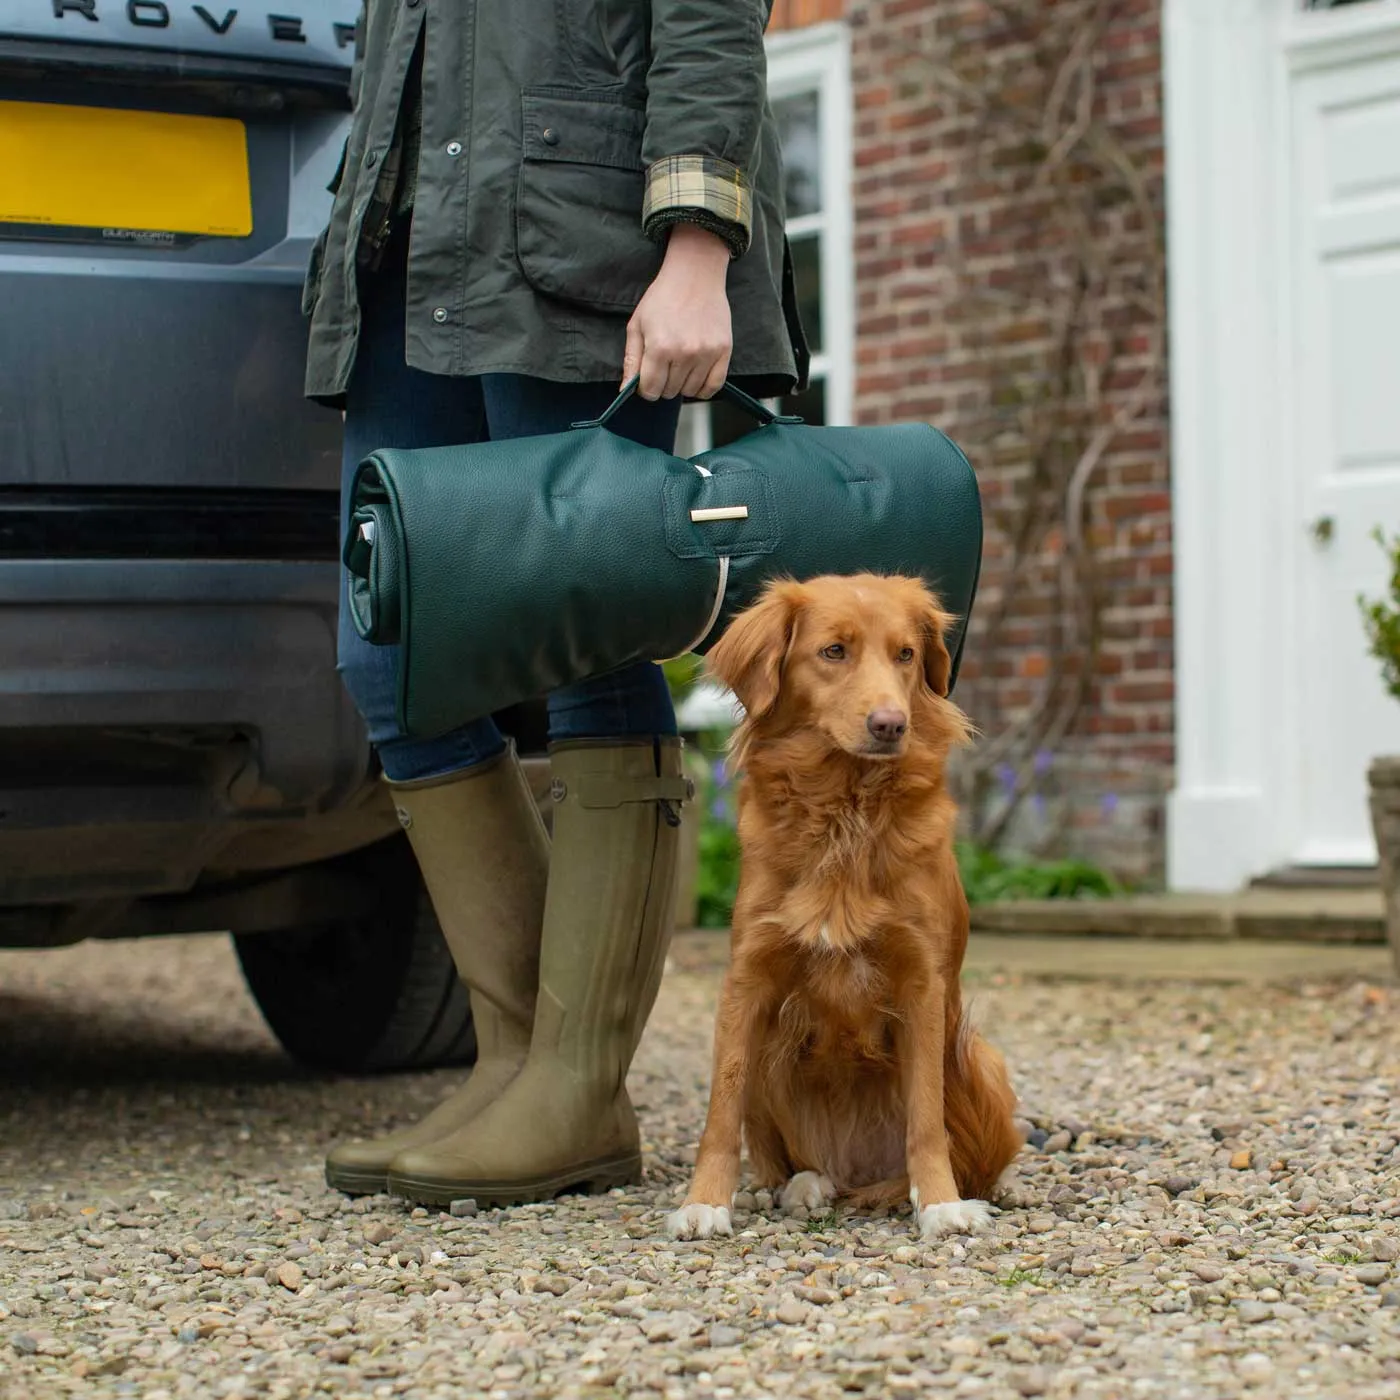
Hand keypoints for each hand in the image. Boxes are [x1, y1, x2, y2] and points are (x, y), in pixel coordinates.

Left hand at [623, 223, 731, 400]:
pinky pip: (713, 387)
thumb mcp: (637, 325)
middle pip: (669, 392)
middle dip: (663, 384)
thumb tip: (625, 390)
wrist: (694, 275)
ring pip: (689, 391)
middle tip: (664, 365)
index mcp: (659, 347)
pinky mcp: (723, 351)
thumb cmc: (662, 298)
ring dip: (682, 384)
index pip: (651, 390)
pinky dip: (702, 388)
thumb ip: (631, 360)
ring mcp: (706, 353)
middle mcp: (683, 353)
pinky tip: (695, 377)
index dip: (646, 388)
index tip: (648, 379)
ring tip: (680, 364)